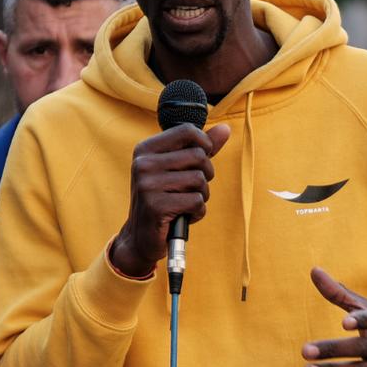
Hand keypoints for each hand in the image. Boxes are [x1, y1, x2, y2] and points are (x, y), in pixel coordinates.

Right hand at [109, 122, 230, 278]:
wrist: (141, 237)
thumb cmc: (164, 199)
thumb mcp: (178, 170)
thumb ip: (200, 148)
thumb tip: (226, 129)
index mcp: (145, 150)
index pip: (187, 131)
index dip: (204, 144)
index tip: (201, 160)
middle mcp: (143, 164)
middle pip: (198, 156)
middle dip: (205, 175)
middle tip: (191, 189)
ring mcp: (148, 185)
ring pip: (199, 180)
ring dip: (201, 196)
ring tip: (185, 203)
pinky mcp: (156, 206)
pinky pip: (196, 201)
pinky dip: (198, 212)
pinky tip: (184, 216)